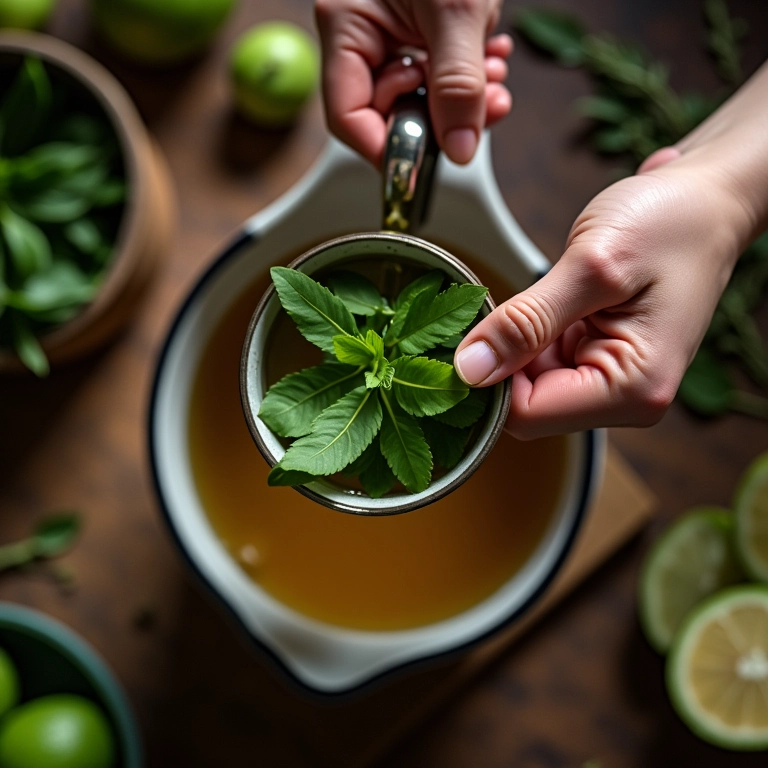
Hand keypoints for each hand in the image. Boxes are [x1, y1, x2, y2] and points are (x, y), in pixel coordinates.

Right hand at [315, 0, 511, 165]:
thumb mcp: (456, 11)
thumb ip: (457, 85)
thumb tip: (457, 150)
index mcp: (346, 26)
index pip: (349, 117)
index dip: (387, 149)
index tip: (424, 165)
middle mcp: (361, 35)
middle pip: (386, 111)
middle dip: (438, 120)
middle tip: (480, 116)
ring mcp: (389, 33)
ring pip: (418, 95)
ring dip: (461, 100)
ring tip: (495, 84)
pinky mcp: (417, 30)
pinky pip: (436, 71)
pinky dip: (467, 75)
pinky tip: (492, 60)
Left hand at [453, 150, 752, 438]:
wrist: (708, 199)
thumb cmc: (672, 222)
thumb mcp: (593, 265)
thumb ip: (527, 320)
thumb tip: (471, 368)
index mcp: (632, 388)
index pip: (529, 415)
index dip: (487, 382)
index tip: (463, 336)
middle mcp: (622, 396)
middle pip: (525, 405)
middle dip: (497, 362)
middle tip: (482, 310)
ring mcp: (609, 378)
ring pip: (527, 383)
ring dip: (511, 345)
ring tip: (526, 296)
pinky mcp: (596, 357)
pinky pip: (540, 362)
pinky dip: (524, 335)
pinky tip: (533, 304)